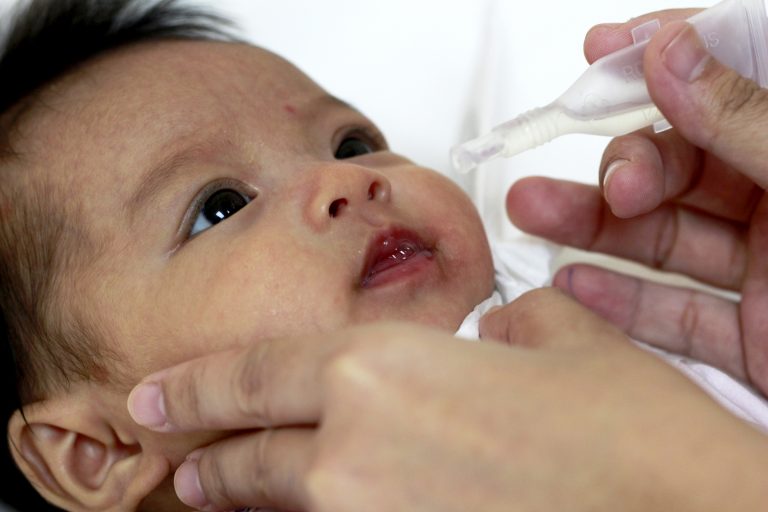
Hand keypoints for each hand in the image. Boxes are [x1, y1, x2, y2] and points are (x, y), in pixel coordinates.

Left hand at [127, 289, 767, 511]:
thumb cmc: (625, 433)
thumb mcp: (558, 340)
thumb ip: (506, 328)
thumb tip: (491, 339)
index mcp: (383, 369)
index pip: (250, 374)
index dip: (192, 386)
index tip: (155, 395)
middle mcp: (358, 447)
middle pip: (246, 456)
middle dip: (208, 459)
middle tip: (185, 462)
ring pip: (283, 508)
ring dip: (252, 500)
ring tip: (228, 494)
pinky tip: (330, 509)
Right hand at [507, 10, 767, 395]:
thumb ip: (750, 117)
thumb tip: (673, 52)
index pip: (738, 76)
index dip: (669, 56)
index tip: (604, 51)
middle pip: (686, 162)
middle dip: (627, 163)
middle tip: (610, 181)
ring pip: (666, 236)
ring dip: (596, 225)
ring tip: (535, 210)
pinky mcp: (756, 335)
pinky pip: (678, 311)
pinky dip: (621, 300)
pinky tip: (576, 284)